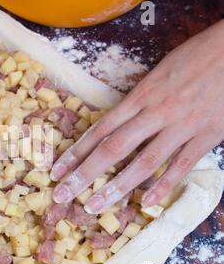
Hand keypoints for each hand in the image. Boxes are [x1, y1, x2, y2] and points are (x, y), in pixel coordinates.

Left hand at [51, 20, 223, 212]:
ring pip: (143, 162)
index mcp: (140, 96)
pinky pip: (181, 165)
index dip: (76, 152)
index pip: (99, 129)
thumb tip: (115, 122)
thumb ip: (136, 101)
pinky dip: (164, 185)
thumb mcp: (156, 74)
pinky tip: (147, 203)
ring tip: (94, 206)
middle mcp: (154, 113)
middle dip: (85, 174)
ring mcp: (180, 126)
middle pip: (113, 148)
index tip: (57, 171)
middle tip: (63, 194)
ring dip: (117, 187)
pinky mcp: (206, 135)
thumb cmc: (194, 57)